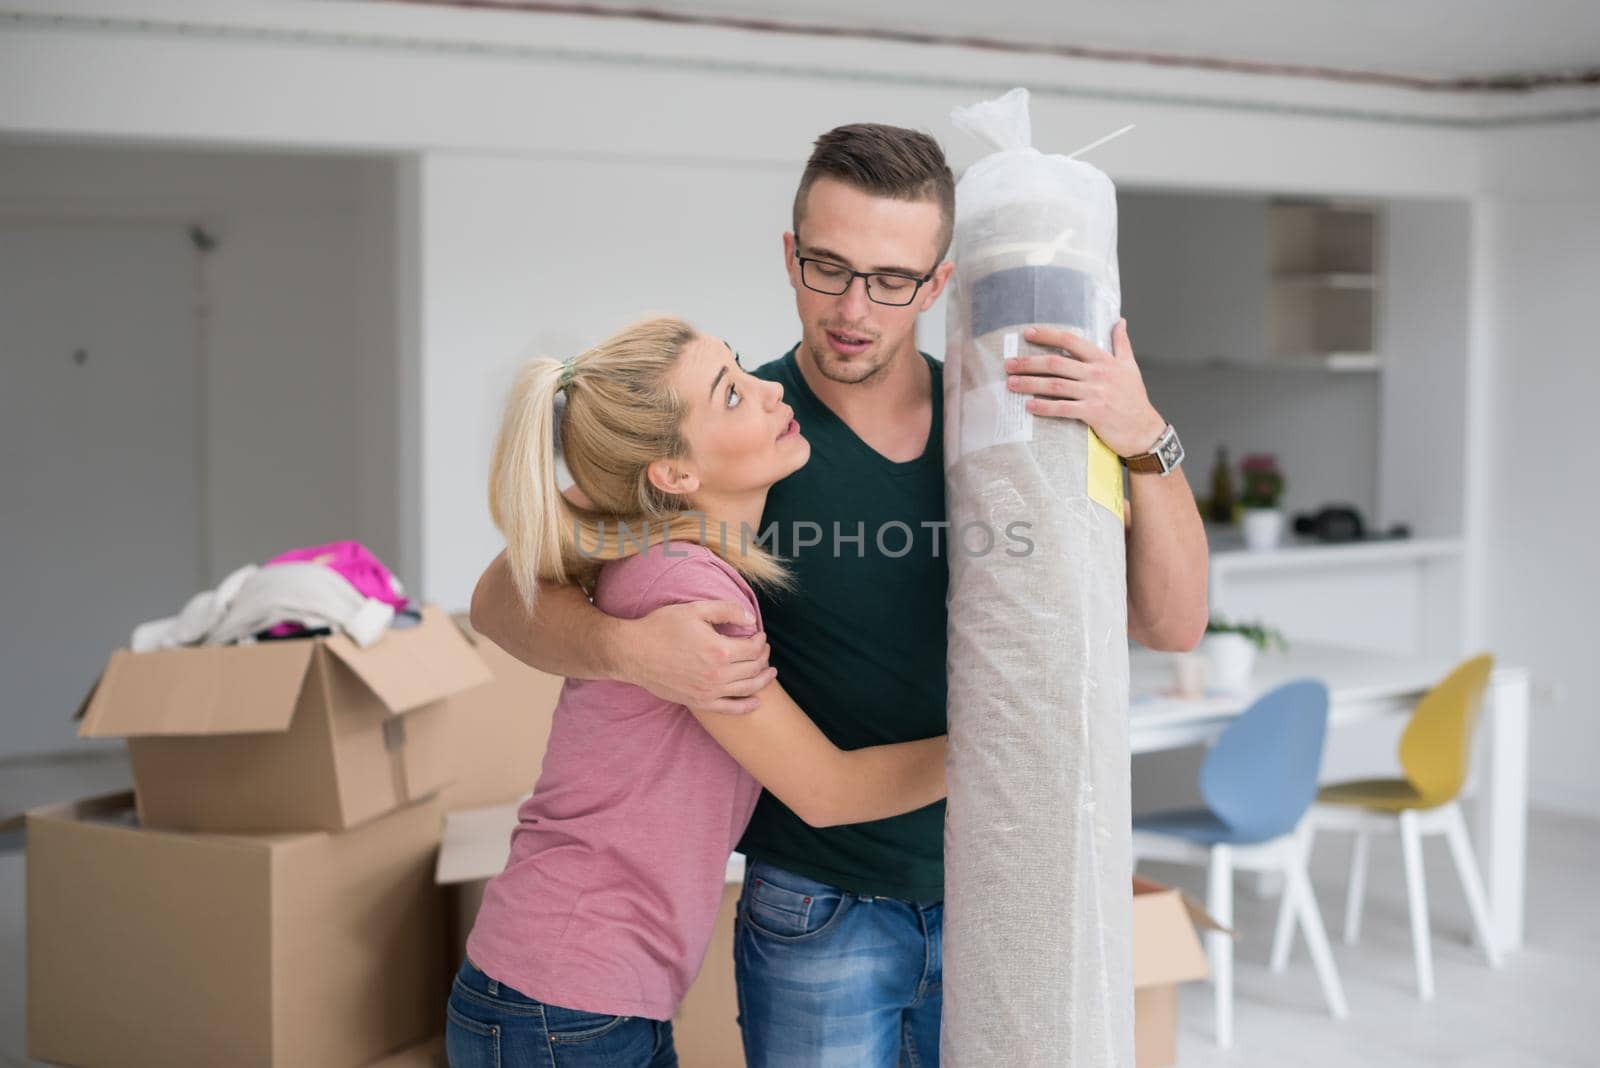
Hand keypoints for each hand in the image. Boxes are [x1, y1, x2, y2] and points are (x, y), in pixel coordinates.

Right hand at [618, 601, 774, 713]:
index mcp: (719, 650)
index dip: (760, 640)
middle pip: (753, 668)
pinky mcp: (699, 701)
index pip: (753, 648)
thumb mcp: (695, 610)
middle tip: (763, 649)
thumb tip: (750, 618)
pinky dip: (746, 706)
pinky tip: (757, 702)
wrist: (633, 652)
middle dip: (763, 657)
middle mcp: (717, 674)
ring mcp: (708, 691)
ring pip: (747, 689)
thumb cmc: (661, 627)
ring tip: (770, 672)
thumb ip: (726, 610)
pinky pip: (729, 709)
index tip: (758, 634)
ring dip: (763, 680)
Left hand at [1004, 319, 1166, 458]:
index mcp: (1104, 360)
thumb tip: (1120, 321)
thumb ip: (1122, 343)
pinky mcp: (1092, 413)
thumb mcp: (1130, 366)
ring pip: (1055, 385)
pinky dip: (1044, 407)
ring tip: (1011, 383)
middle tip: (1009, 364)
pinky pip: (1062, 408)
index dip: (1048, 335)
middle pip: (1056, 362)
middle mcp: (1098, 373)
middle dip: (1029, 362)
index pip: (1072, 341)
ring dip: (1030, 383)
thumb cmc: (1135, 399)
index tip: (1027, 333)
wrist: (1145, 430)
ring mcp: (1095, 393)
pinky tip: (1028, 406)